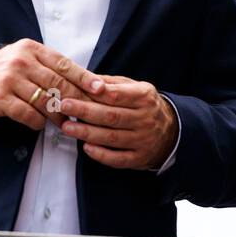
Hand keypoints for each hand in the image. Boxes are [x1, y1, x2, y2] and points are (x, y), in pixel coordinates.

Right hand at [0, 39, 104, 130]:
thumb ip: (47, 67)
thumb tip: (80, 81)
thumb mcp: (22, 60)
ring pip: (45, 101)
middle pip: (58, 83)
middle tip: (92, 112)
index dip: (85, 77)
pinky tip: (40, 126)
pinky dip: (37, 122)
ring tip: (68, 124)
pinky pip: (28, 114)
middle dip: (77, 100)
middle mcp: (21, 61)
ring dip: (59, 115)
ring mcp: (10, 79)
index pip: (64, 64)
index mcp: (31, 49)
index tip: (102, 89)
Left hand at [57, 75, 178, 169]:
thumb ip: (112, 84)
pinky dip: (101, 154)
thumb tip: (86, 78)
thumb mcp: (135, 88)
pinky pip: (118, 159)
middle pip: (112, 116)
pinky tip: (86, 148)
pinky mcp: (139, 157)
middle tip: (64, 106)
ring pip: (112, 137)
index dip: (97, 92)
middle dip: (85, 111)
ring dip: (87, 133)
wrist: (171, 132)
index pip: (119, 94)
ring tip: (67, 127)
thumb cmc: (144, 106)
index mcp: (144, 97)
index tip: (77, 88)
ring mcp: (143, 140)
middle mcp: (145, 118)